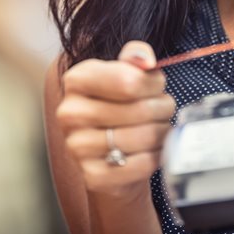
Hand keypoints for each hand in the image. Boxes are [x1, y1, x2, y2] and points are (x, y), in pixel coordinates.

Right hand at [54, 41, 176, 199]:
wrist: (108, 152)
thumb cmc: (119, 106)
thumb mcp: (123, 73)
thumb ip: (135, 57)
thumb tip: (145, 59)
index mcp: (76, 80)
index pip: (128, 81)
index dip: (153, 83)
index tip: (157, 85)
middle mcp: (70, 113)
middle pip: (140, 110)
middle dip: (162, 108)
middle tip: (164, 109)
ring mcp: (77, 147)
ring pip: (143, 137)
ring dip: (161, 132)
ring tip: (160, 128)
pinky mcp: (92, 176)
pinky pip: (141, 164)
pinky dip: (156, 157)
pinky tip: (152, 150)